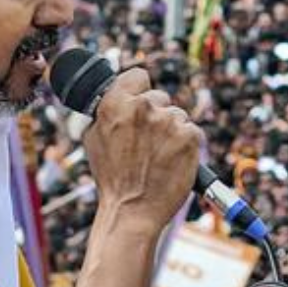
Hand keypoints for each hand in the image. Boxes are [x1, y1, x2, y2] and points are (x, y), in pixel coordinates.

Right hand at [82, 68, 201, 232]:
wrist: (132, 210)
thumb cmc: (112, 178)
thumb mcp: (95, 138)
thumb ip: (109, 112)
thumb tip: (121, 97)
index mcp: (116, 103)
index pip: (138, 76)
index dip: (140, 89)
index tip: (141, 100)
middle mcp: (143, 107)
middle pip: (160, 98)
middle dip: (157, 115)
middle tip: (149, 142)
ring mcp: (168, 121)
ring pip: (177, 116)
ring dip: (172, 131)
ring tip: (160, 156)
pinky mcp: (189, 136)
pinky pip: (192, 131)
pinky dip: (186, 144)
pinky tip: (173, 161)